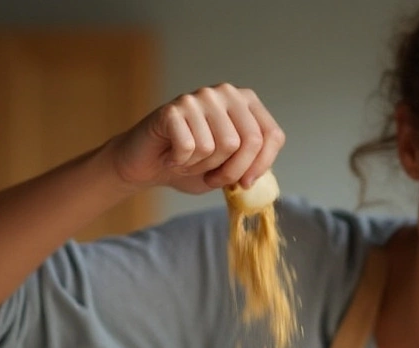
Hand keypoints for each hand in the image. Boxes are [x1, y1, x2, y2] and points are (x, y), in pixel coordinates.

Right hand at [105, 83, 284, 195]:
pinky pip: (191, 147)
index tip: (245, 183)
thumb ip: (248, 167)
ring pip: (219, 146)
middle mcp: (224, 93)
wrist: (146, 164)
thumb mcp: (228, 169)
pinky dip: (181, 161)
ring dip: (202, 166)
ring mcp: (198, 98)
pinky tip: (172, 155)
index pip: (272, 135)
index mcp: (244, 102)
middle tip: (212, 178)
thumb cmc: (190, 164)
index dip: (262, 165)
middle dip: (231, 171)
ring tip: (188, 160)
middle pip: (247, 141)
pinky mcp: (174, 109)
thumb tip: (258, 176)